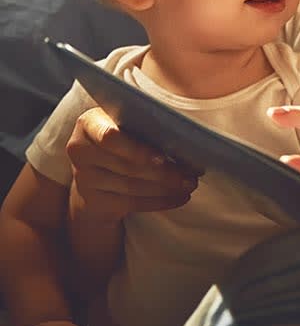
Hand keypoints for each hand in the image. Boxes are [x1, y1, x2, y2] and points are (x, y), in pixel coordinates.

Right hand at [66, 107, 197, 220]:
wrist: (96, 168)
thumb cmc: (124, 135)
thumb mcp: (128, 121)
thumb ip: (146, 122)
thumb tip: (186, 133)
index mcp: (89, 124)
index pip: (110, 137)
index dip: (138, 151)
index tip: (164, 158)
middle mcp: (80, 151)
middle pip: (127, 166)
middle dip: (164, 172)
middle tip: (193, 174)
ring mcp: (84, 179)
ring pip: (132, 187)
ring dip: (166, 188)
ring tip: (189, 184)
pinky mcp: (93, 201)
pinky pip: (131, 203)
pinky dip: (160, 201)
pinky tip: (180, 197)